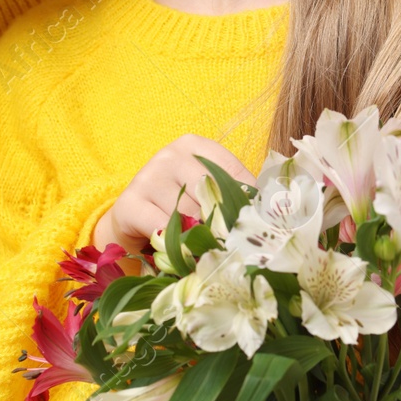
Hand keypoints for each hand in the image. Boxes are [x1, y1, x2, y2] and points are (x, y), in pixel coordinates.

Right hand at [92, 134, 254, 251]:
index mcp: (195, 146)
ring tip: (207, 253)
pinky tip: (183, 255)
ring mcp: (148, 176)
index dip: (244, 203)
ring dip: (199, 239)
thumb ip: (234, 195)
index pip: (232, 172)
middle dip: (222, 225)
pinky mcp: (130, 203)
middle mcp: (170, 154)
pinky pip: (163, 229)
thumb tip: (270, 212)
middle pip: (210, 195)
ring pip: (188, 214)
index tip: (251, 225)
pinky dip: (177, 246)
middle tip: (231, 247)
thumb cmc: (179, 206)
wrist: (132, 221)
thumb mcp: (207, 192)